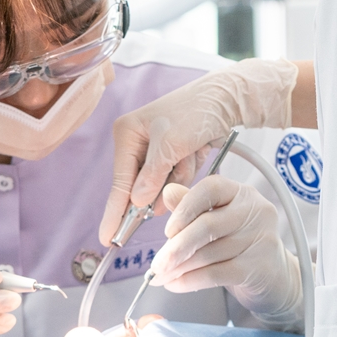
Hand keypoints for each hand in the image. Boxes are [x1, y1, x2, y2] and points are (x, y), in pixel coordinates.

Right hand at [101, 59, 298, 242]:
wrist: (227, 97)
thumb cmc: (197, 110)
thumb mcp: (172, 143)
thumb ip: (153, 175)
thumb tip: (138, 202)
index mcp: (127, 134)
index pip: (120, 182)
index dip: (115, 213)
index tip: (109, 239)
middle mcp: (137, 143)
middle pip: (142, 186)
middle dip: (162, 184)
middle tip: (173, 173)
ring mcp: (155, 151)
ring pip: (163, 185)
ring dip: (181, 173)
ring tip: (192, 149)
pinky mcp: (173, 156)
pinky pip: (177, 178)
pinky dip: (189, 168)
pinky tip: (197, 149)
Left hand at [149, 176, 301, 328]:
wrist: (275, 276)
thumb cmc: (241, 244)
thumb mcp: (218, 219)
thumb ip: (193, 205)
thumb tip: (167, 191)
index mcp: (242, 193)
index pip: (211, 189)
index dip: (185, 208)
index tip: (167, 231)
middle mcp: (255, 211)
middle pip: (207, 226)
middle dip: (176, 248)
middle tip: (155, 265)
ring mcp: (260, 240)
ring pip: (208, 254)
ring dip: (179, 268)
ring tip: (160, 277)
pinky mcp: (258, 268)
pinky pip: (215, 274)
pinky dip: (190, 281)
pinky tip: (176, 285)